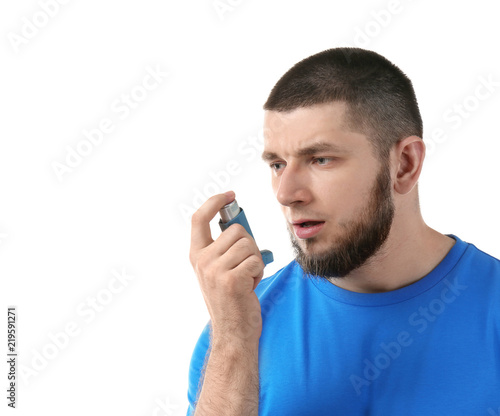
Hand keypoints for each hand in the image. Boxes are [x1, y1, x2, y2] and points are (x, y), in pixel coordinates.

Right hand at [189, 191, 263, 344]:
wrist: (233, 333)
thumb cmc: (232, 299)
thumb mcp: (218, 271)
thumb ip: (222, 248)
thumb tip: (237, 223)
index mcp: (196, 256)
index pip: (199, 219)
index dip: (214, 202)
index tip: (229, 195)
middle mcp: (202, 261)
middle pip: (236, 230)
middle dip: (249, 246)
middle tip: (244, 268)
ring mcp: (215, 271)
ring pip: (248, 244)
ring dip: (255, 261)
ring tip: (247, 279)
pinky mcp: (232, 280)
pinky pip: (256, 260)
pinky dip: (260, 272)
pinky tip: (251, 286)